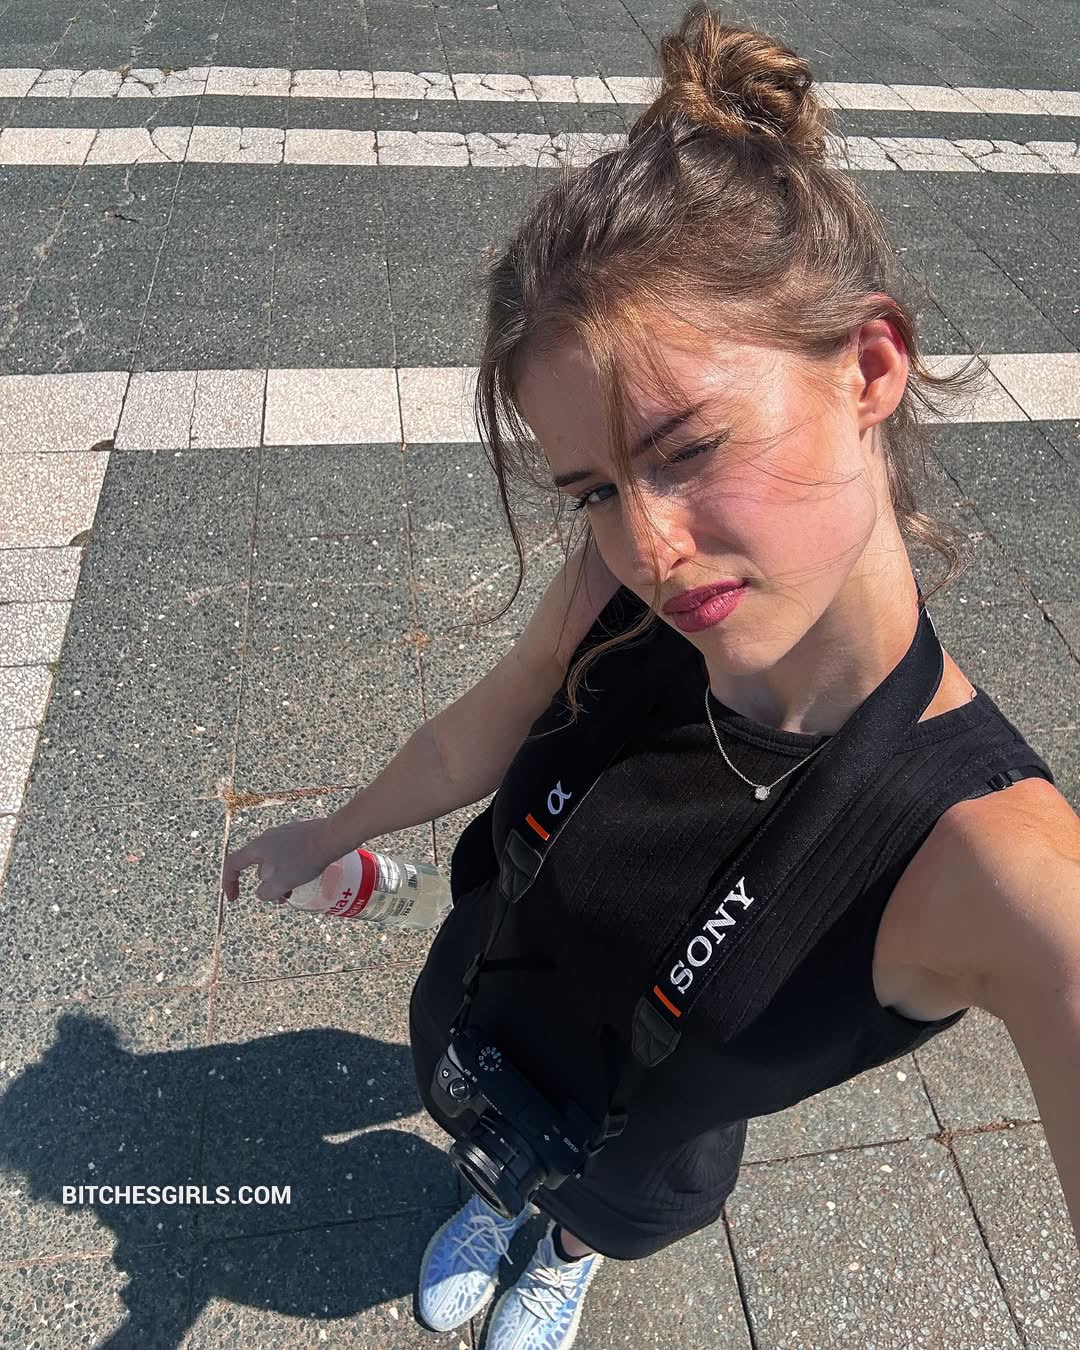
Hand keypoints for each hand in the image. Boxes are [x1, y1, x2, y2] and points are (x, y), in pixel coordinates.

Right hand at [221, 816, 342, 905]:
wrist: (332, 836)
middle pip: (258, 867)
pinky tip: (304, 876)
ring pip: (274, 862)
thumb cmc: (305, 859)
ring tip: (294, 890)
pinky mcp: (298, 835)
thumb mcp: (281, 882)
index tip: (234, 898)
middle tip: (281, 899)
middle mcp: (267, 838)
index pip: (233, 864)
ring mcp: (283, 835)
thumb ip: (266, 892)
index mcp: (257, 847)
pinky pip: (287, 855)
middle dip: (266, 886)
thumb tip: (262, 893)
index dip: (229, 883)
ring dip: (279, 879)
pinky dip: (289, 869)